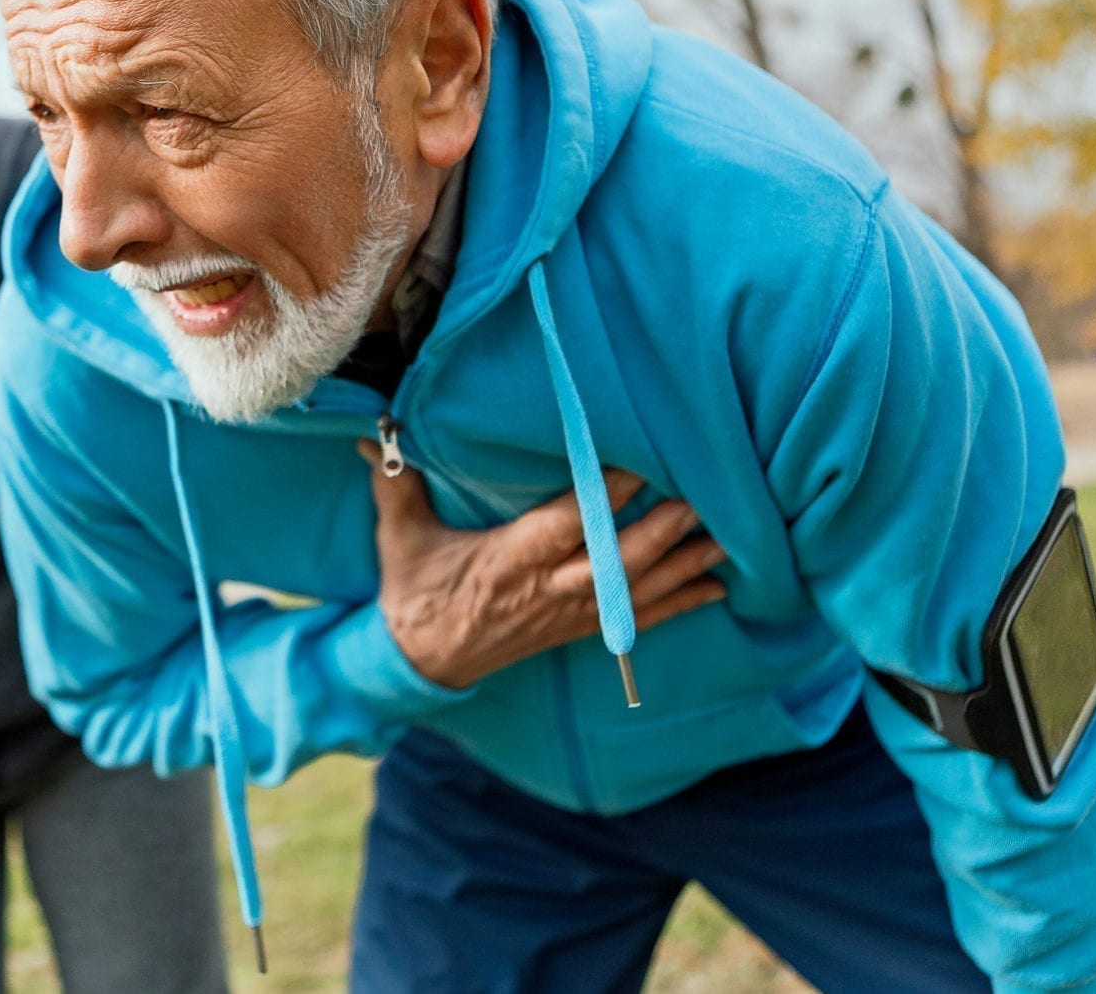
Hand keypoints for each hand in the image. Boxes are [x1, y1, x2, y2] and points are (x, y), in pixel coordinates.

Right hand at [359, 444, 726, 689]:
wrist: (422, 662)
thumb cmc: (414, 592)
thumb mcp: (400, 537)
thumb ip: (395, 484)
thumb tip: (373, 434)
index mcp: (505, 562)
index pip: (562, 527)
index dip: (601, 500)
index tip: (636, 466)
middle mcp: (544, 590)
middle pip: (612, 563)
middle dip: (658, 533)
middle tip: (698, 499)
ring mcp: (565, 614)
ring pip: (634, 591)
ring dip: (680, 567)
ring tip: (722, 538)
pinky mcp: (576, 630)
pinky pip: (637, 620)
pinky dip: (679, 604)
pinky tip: (715, 586)